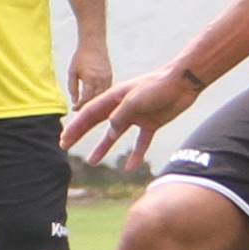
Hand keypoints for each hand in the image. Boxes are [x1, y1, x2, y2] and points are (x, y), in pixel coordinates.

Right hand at [61, 65, 201, 170]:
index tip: (64, 140)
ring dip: (103, 147)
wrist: (184, 82)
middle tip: (65, 146)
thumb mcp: (135, 100)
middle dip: (80, 134)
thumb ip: (120, 116)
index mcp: (114, 97)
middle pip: (97, 123)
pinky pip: (141, 142)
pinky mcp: (152, 123)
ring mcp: (137, 115)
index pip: (89, 113)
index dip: (75, 127)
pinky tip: (130, 167)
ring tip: (92, 162)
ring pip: (116, 135)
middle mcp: (123, 106)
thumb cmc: (158, 85)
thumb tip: (110, 133)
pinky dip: (136, 154)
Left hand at [67, 44, 112, 109]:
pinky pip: (107, 90)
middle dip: (89, 108)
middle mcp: (102, 81)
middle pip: (97, 101)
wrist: (94, 43)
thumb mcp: (72, 72)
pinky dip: (102, 96)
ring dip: (97, 103)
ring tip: (88, 108)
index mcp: (91, 80)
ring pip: (104, 97)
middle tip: (81, 112)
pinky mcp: (111, 76)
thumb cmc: (81, 56)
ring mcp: (108, 79)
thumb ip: (72, 88)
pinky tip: (96, 99)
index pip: (87, 100)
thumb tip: (74, 101)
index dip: (80, 107)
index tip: (74, 109)